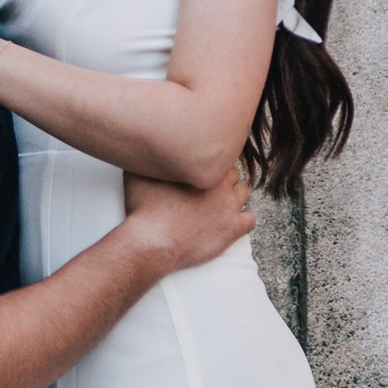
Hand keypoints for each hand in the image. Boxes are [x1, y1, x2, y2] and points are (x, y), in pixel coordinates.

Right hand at [122, 165, 255, 274]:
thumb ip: (147, 157)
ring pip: (244, 193)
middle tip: (211, 188)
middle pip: (233, 173)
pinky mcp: (233, 229)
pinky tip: (231, 223)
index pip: (218, 155)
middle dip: (223, 179)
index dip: (211, 163)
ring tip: (222, 204)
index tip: (203, 170)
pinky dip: (243, 220)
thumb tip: (141, 145)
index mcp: (203, 166)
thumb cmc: (142, 209)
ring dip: (235, 197)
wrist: (152, 242)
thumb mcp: (136, 173)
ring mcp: (230, 207)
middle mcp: (221, 183)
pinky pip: (251, 220)